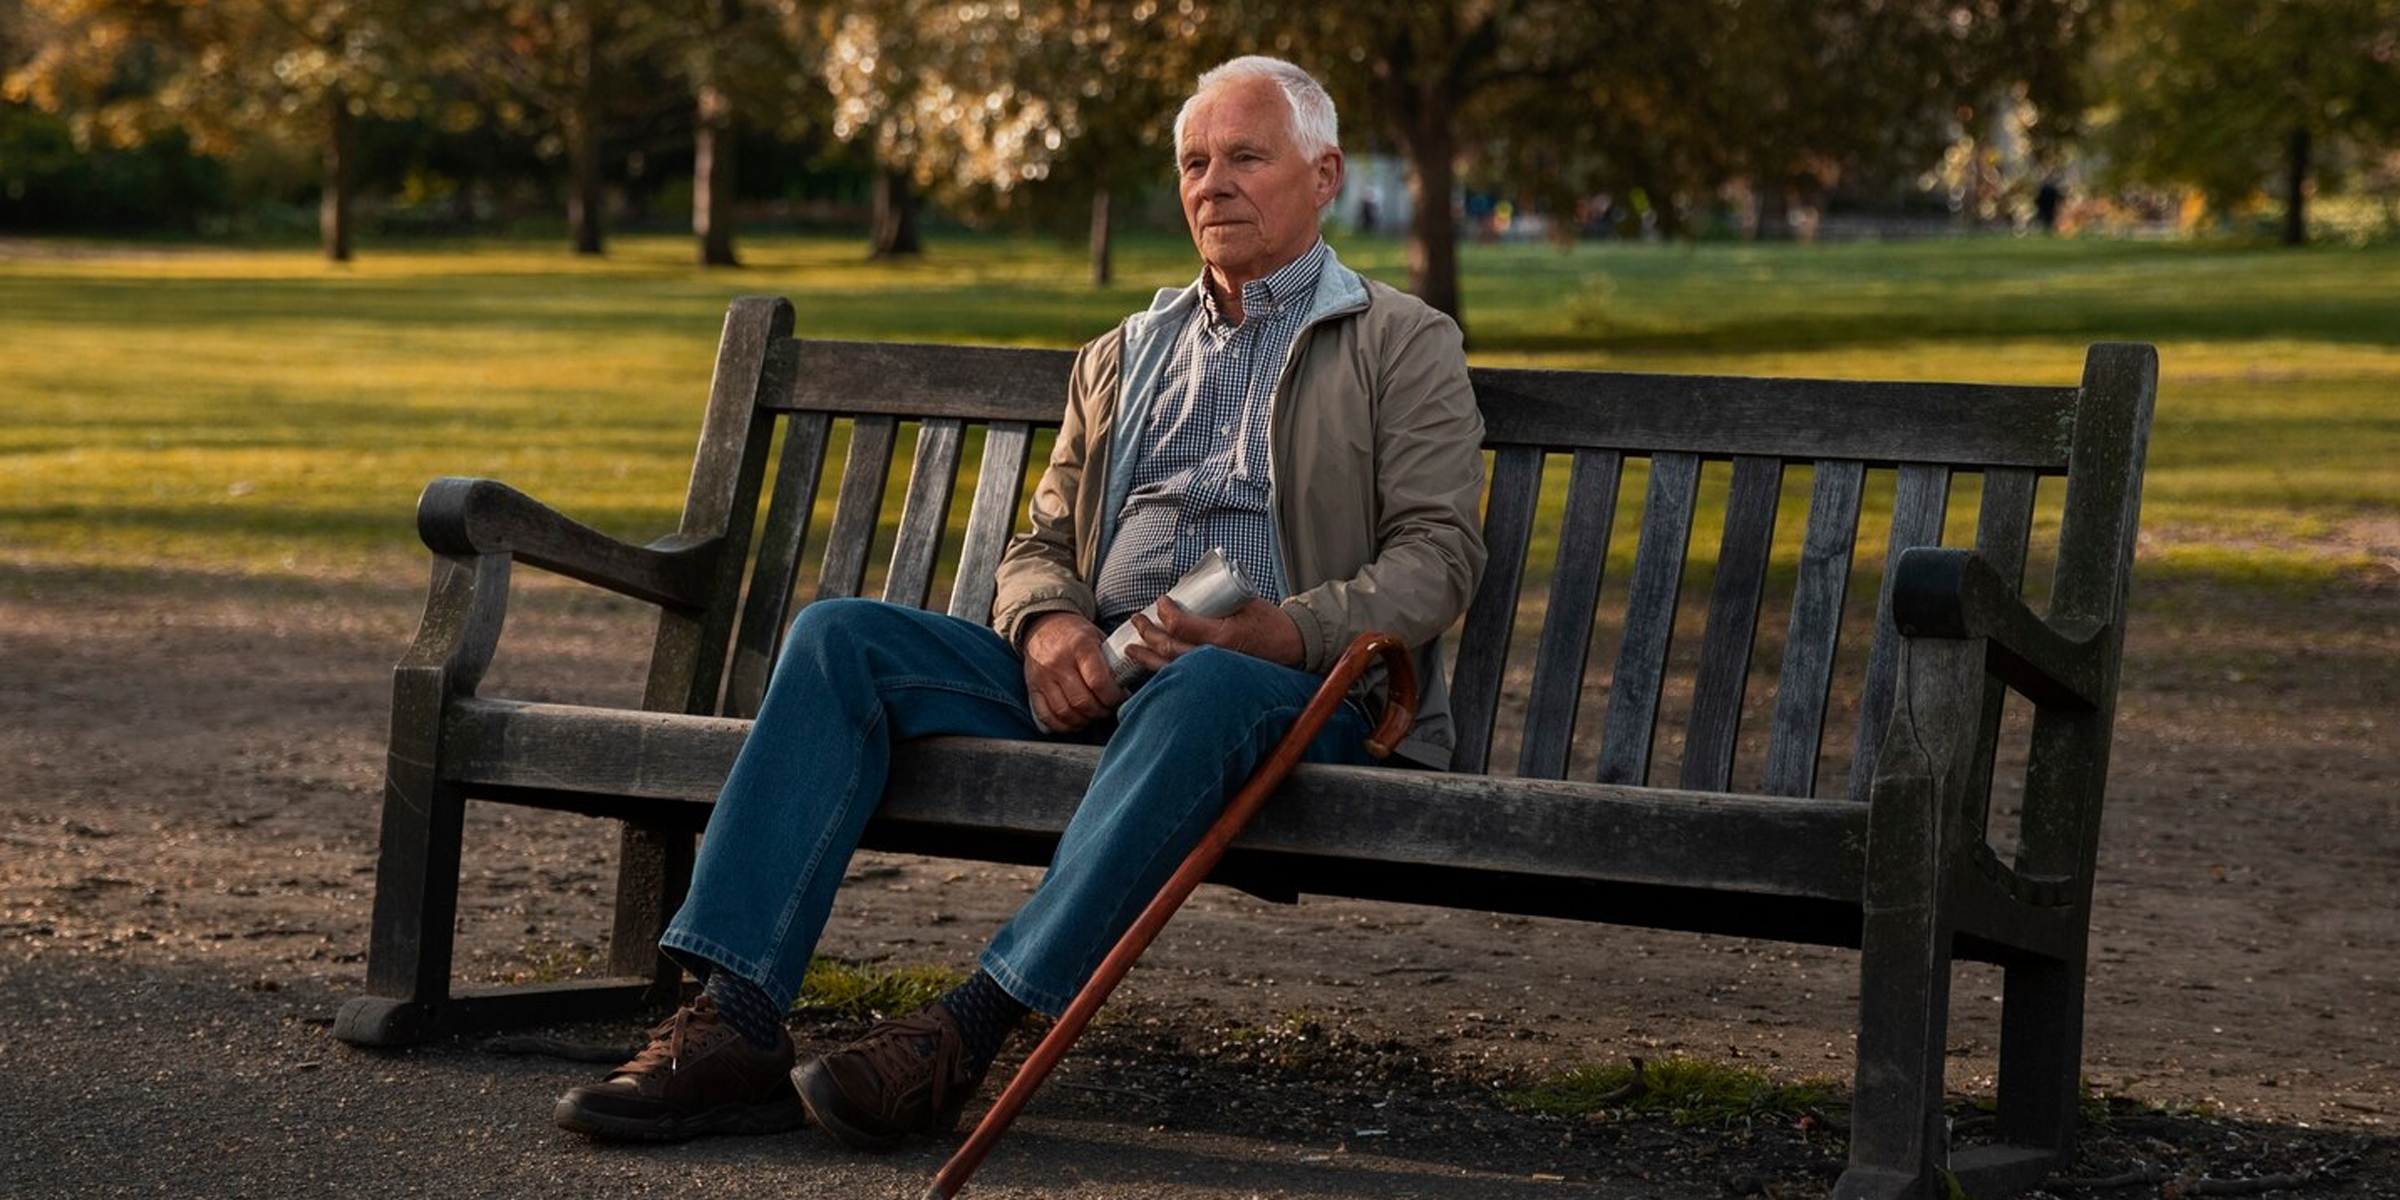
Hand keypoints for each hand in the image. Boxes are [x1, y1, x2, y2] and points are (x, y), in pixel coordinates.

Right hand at [1021, 611, 1125, 731]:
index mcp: (1080, 646)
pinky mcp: (1032, 687)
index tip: (1121, 698)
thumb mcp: (1097, 638)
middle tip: (1109, 708)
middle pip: (1082, 702)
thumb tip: (1127, 688)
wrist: (1044, 626)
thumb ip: (1111, 662)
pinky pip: (1046, 716)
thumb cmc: (1077, 635)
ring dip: (1084, 721)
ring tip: (1094, 715)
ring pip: (1065, 712)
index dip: (1113, 697)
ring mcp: (1043, 676)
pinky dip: (1062, 725)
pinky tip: (1075, 721)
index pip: (1099, 682)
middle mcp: (1059, 662)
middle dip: (1101, 712)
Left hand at [1121, 595, 1304, 672]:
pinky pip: (1182, 677)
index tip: (1162, 601)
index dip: (1165, 612)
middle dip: (1148, 633)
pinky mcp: (1213, 679)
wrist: (1292, 649)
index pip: (1181, 625)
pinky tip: (1150, 666)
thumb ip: (1220, 597)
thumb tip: (1191, 584)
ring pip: (1171, 667)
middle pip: (1169, 648)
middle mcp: (1214, 657)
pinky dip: (1162, 671)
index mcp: (1223, 636)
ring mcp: (1213, 671)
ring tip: (1131, 647)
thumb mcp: (1247, 602)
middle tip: (1137, 619)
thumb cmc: (1271, 624)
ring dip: (1147, 657)